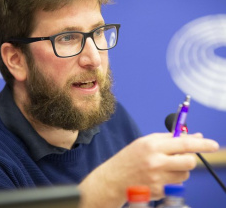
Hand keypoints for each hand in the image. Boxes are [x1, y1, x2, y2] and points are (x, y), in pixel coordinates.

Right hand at [79, 133, 218, 207]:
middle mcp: (156, 162)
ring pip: (185, 175)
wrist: (114, 179)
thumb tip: (193, 137)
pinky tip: (157, 176)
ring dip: (180, 170)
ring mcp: (158, 179)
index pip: (183, 144)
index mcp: (152, 146)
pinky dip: (171, 179)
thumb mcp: (145, 142)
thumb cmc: (129, 158)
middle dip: (189, 159)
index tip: (213, 144)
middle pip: (189, 162)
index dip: (201, 144)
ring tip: (164, 167)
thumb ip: (168, 138)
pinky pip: (176, 184)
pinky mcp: (160, 191)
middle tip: (180, 157)